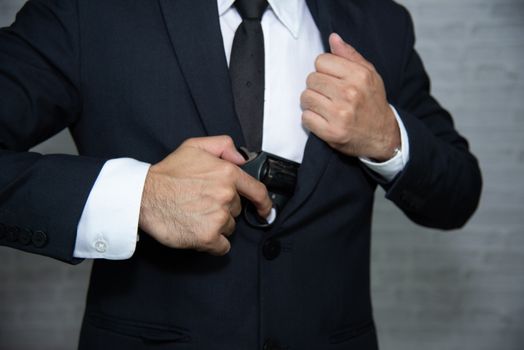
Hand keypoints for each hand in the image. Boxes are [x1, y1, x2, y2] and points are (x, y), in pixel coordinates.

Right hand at [138, 136, 271, 255]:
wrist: (143, 196)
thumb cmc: (168, 173)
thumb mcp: (195, 146)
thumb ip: (223, 145)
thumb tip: (241, 159)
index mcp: (227, 174)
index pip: (257, 191)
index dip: (264, 203)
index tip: (265, 210)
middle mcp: (226, 196)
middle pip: (236, 210)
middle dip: (223, 208)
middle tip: (201, 202)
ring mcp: (218, 218)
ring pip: (229, 227)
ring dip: (217, 225)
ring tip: (195, 215)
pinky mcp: (208, 237)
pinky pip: (222, 246)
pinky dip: (214, 243)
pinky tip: (198, 231)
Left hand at [301, 33, 399, 160]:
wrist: (382, 136)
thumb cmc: (372, 102)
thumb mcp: (369, 75)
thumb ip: (350, 56)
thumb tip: (333, 38)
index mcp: (359, 76)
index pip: (321, 61)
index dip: (323, 69)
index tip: (331, 79)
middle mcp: (350, 93)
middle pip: (311, 79)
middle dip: (316, 86)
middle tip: (328, 95)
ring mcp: (340, 114)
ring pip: (305, 97)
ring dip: (311, 102)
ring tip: (324, 106)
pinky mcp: (331, 132)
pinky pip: (306, 118)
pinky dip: (311, 119)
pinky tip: (323, 119)